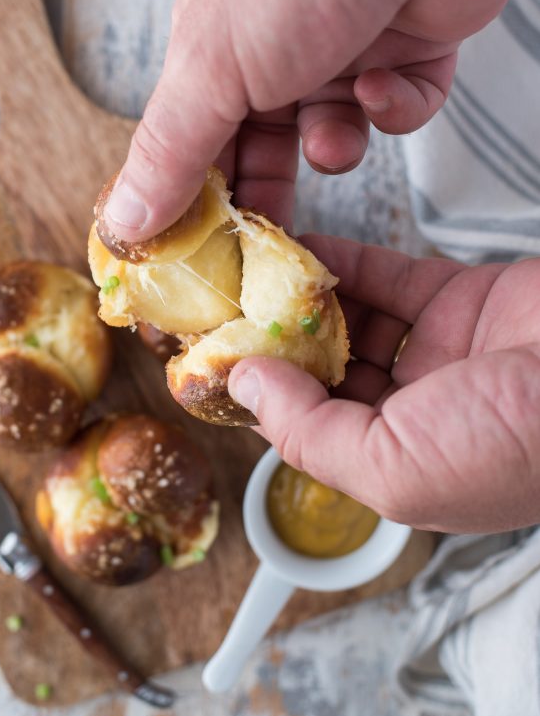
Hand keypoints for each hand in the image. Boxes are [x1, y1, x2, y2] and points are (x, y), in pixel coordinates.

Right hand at [104, 0, 539, 241]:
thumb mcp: (213, 73)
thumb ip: (169, 153)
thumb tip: (121, 222)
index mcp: (211, 49)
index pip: (188, 139)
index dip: (191, 195)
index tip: (196, 251)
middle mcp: (271, 51)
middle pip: (259, 150)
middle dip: (267, 190)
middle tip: (270, 239)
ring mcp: (339, 53)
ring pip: (328, 138)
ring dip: (333, 147)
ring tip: (335, 137)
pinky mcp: (404, 57)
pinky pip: (392, 114)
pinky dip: (392, 110)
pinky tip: (384, 85)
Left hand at [228, 239, 539, 533]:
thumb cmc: (520, 443)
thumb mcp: (395, 468)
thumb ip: (310, 432)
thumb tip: (246, 385)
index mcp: (400, 467)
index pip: (311, 433)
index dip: (261, 400)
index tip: (207, 363)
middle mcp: (416, 415)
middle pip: (325, 374)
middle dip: (275, 344)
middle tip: (219, 308)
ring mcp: (438, 355)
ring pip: (351, 322)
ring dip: (302, 299)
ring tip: (248, 273)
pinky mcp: (460, 300)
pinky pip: (387, 278)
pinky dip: (344, 264)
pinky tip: (299, 247)